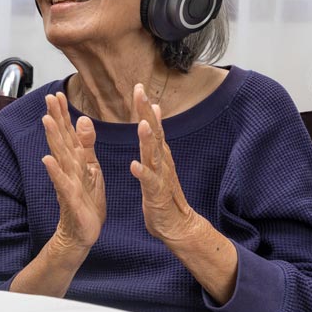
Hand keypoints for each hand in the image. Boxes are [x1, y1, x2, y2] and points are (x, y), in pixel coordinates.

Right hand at [41, 92, 105, 249]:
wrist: (82, 232)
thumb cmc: (86, 201)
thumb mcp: (91, 168)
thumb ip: (86, 144)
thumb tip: (83, 119)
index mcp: (75, 160)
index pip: (67, 132)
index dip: (62, 114)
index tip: (57, 93)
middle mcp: (68, 168)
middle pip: (61, 139)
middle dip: (55, 118)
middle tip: (49, 98)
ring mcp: (67, 182)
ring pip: (60, 156)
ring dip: (53, 138)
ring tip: (46, 120)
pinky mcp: (70, 199)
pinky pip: (62, 183)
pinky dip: (55, 171)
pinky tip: (47, 160)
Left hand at [130, 83, 197, 242]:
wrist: (177, 225)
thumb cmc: (163, 192)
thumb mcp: (159, 160)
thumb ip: (156, 137)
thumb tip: (155, 111)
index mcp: (159, 152)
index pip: (152, 124)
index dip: (145, 106)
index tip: (138, 86)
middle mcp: (162, 160)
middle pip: (155, 132)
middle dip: (146, 112)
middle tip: (140, 92)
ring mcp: (161, 176)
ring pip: (154, 154)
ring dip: (148, 140)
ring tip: (142, 124)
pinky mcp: (156, 194)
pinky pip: (149, 182)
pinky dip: (143, 173)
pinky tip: (134, 165)